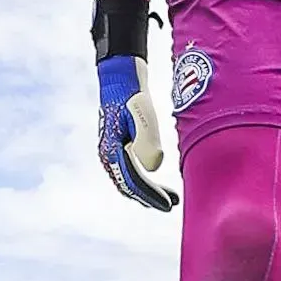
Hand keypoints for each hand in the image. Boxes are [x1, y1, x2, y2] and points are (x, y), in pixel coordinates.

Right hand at [97, 54, 178, 211]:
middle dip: (150, 198)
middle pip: (129, 186)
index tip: (168, 204)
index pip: (133, 182)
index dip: (151, 196)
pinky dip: (143, 180)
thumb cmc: (131, 91)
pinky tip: (157, 179)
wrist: (120, 75)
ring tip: (169, 197)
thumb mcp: (142, 112)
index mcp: (111, 149)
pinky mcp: (118, 144)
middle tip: (171, 205)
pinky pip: (129, 170)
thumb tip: (155, 167)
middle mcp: (108, 154)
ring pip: (128, 180)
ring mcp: (112, 150)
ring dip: (147, 191)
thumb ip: (147, 138)